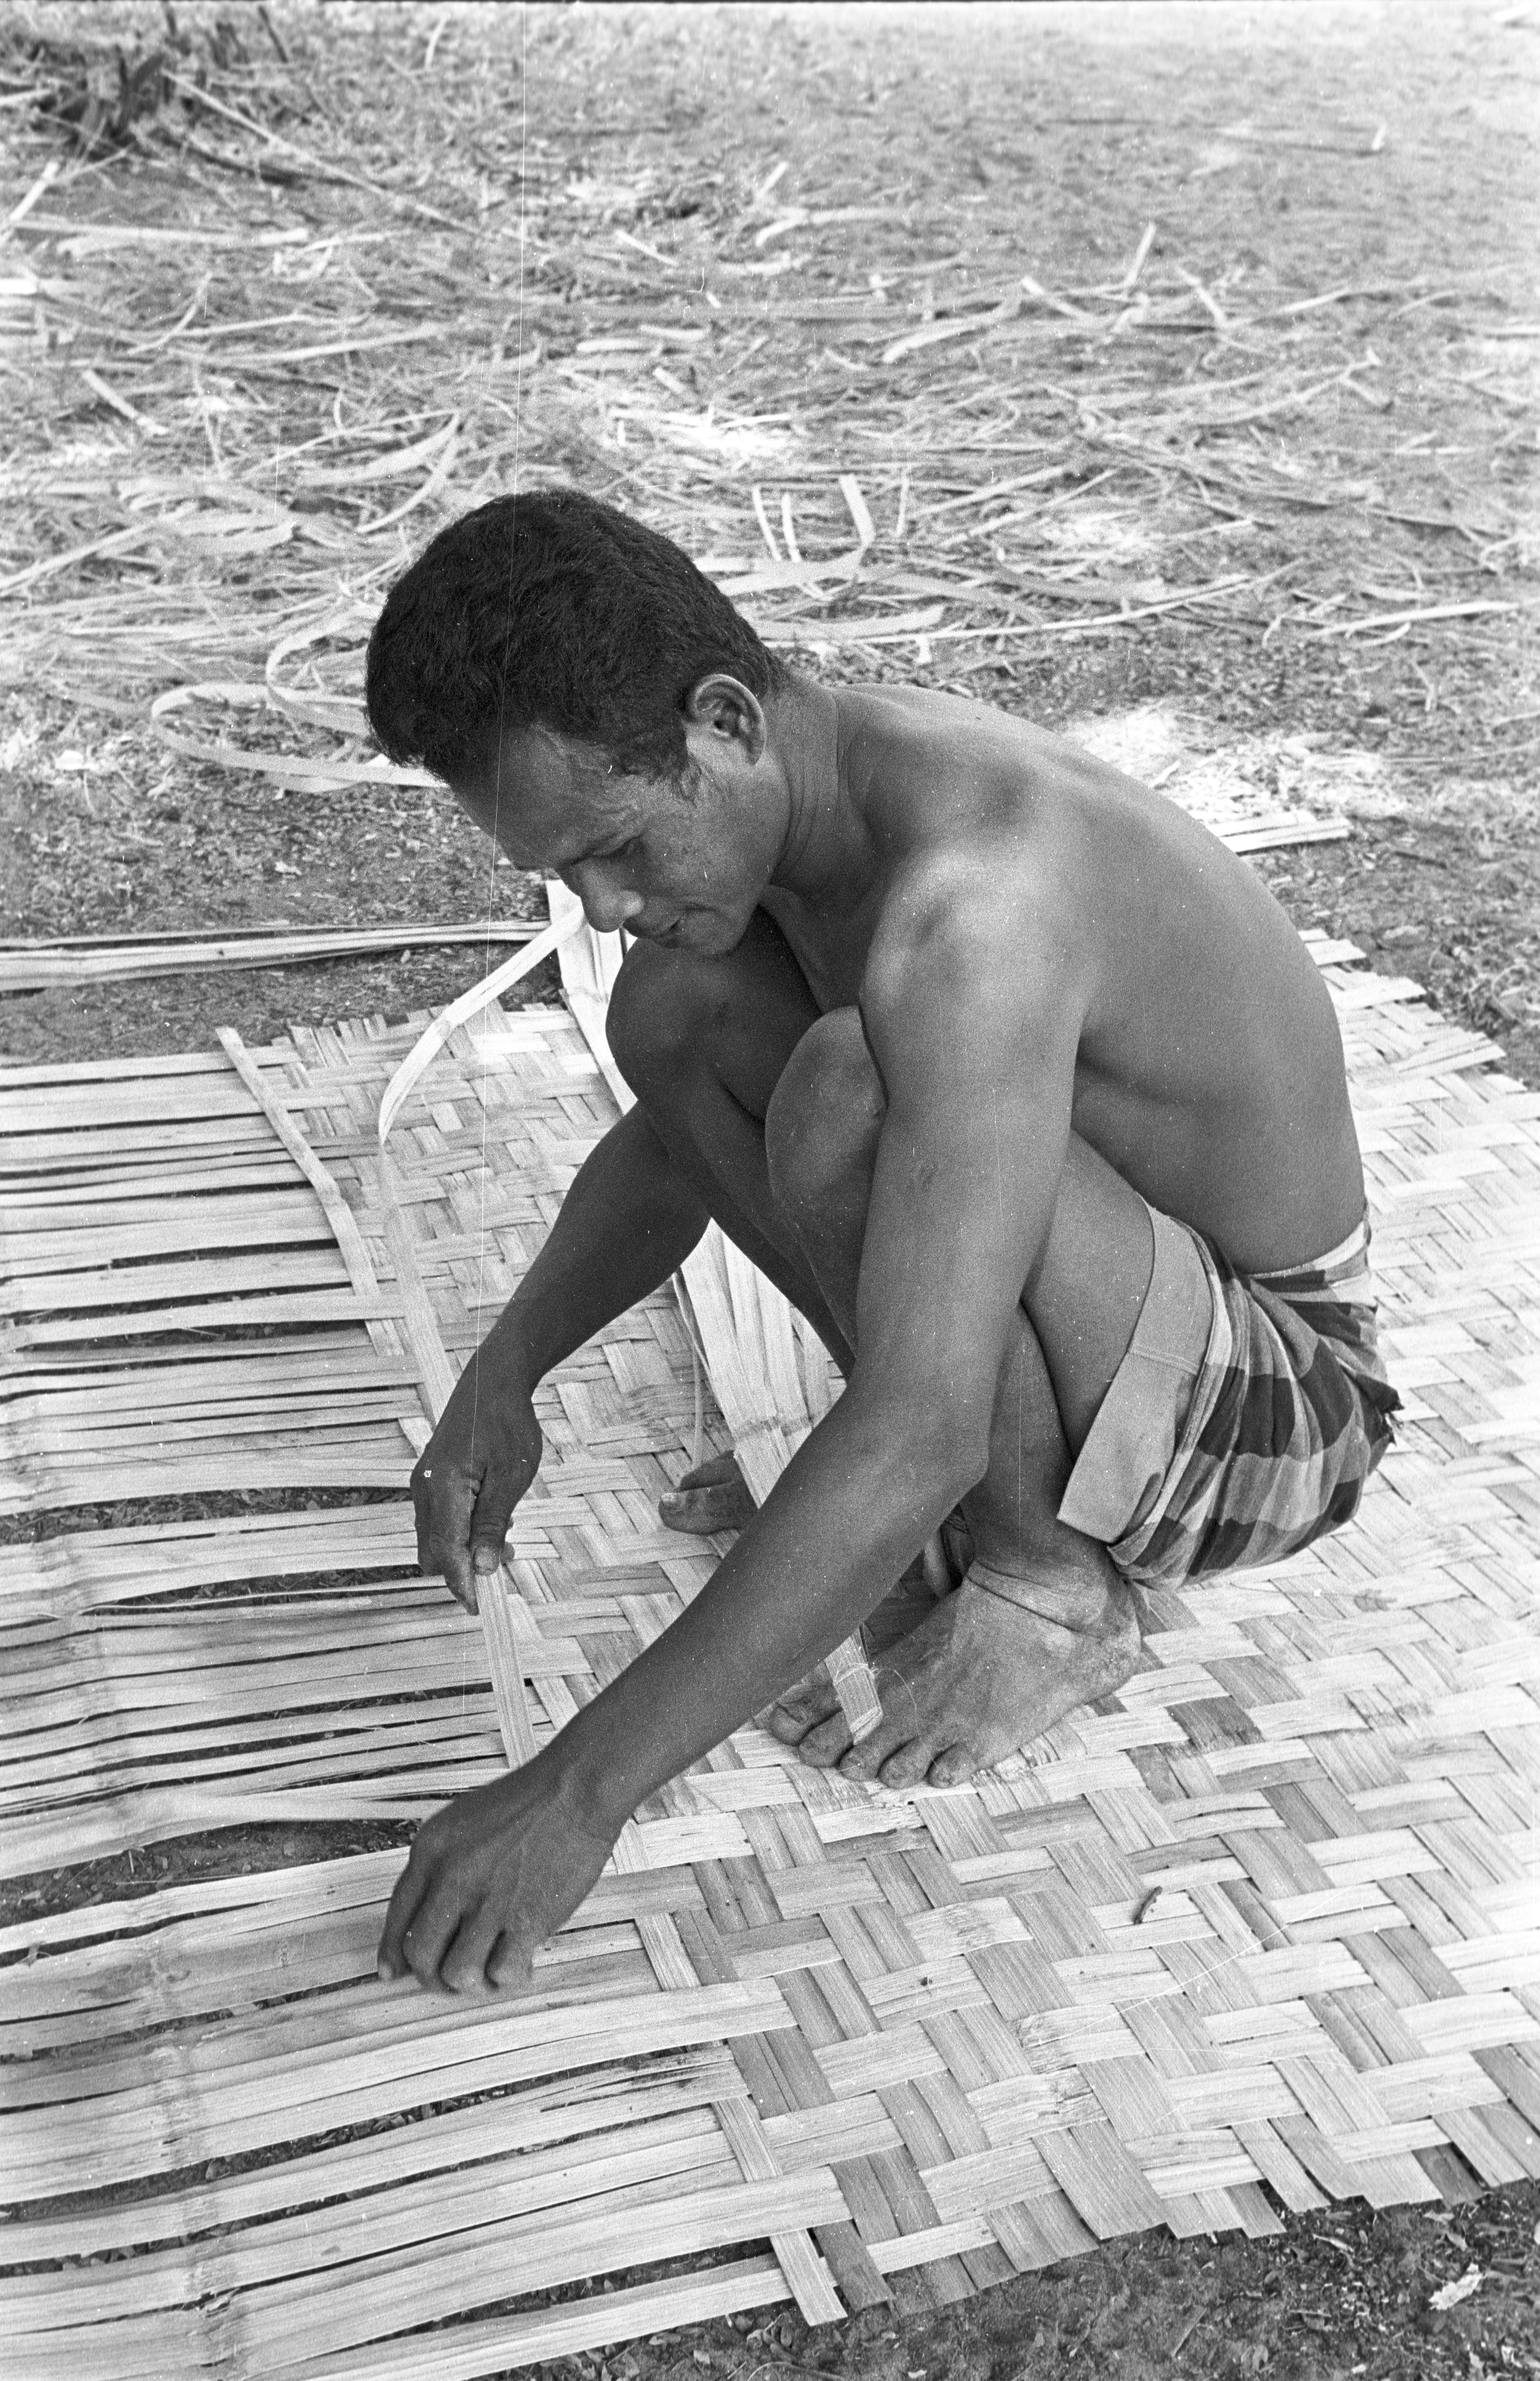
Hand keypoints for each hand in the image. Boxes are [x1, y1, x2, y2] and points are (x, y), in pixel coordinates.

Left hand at [376, 1755, 618, 1994]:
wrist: (575, 1789)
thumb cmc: (526, 1804)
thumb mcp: (464, 1823)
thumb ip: (439, 1868)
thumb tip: (427, 1922)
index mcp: (432, 1849)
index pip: (397, 1916)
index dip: (391, 1953)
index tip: (392, 1974)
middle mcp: (453, 1876)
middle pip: (421, 1955)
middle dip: (433, 1977)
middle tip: (454, 1975)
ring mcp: (489, 1900)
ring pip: (458, 1974)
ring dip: (472, 1981)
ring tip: (490, 1969)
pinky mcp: (527, 1918)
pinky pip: (502, 1973)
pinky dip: (509, 1977)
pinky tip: (522, 1961)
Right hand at [411, 1362, 542, 1611]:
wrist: (492, 1383)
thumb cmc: (508, 1425)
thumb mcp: (511, 1478)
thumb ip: (492, 1524)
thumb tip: (480, 1568)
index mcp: (444, 1489)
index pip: (446, 1553)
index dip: (462, 1586)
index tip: (480, 1610)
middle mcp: (424, 1489)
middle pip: (433, 1553)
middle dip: (463, 1570)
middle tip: (503, 1566)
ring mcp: (422, 1484)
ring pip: (434, 1538)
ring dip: (463, 1550)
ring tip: (506, 1540)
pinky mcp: (428, 1479)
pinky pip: (437, 1519)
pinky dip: (459, 1531)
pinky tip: (490, 1520)